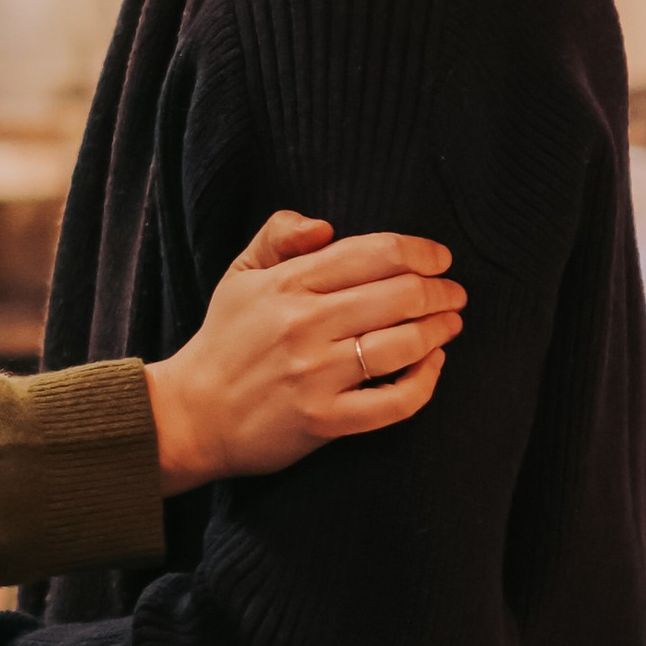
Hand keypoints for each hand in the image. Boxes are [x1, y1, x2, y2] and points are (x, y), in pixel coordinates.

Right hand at [143, 211, 463, 491]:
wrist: (191, 415)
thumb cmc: (225, 341)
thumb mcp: (240, 275)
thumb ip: (279, 235)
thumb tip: (325, 225)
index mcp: (288, 282)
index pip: (375, 252)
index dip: (422, 252)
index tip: (441, 259)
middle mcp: (304, 324)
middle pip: (401, 295)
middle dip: (441, 291)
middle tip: (454, 295)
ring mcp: (315, 374)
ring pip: (404, 344)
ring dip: (441, 331)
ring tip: (450, 325)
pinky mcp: (324, 420)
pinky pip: (394, 401)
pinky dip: (425, 381)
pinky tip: (432, 367)